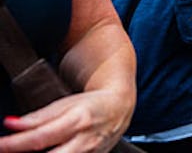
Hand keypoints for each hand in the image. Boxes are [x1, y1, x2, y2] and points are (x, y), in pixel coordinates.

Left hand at [0, 88, 130, 151]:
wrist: (119, 108)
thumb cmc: (91, 104)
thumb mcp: (65, 104)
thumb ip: (38, 117)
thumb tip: (11, 124)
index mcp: (77, 120)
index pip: (39, 137)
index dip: (14, 144)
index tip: (0, 145)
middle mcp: (84, 141)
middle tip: (7, 152)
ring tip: (25, 152)